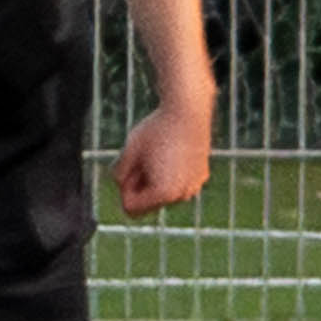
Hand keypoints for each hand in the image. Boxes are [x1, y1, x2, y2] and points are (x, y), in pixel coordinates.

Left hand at [117, 100, 212, 216]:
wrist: (189, 111)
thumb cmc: (156, 130)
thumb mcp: (129, 151)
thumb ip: (119, 176)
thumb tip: (123, 188)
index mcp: (163, 194)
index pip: (130, 208)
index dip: (126, 187)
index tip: (133, 165)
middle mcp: (182, 196)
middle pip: (148, 204)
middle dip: (141, 185)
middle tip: (146, 157)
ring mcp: (194, 187)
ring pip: (163, 194)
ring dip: (156, 179)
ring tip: (161, 154)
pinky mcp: (201, 177)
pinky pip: (177, 184)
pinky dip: (171, 174)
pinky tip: (175, 152)